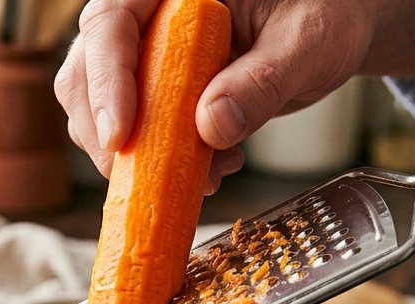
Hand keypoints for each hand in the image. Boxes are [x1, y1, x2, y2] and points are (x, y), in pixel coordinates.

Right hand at [53, 0, 377, 191]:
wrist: (328, 26)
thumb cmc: (323, 12)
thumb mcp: (309, 41)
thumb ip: (263, 79)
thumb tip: (211, 126)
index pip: (111, 22)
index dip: (107, 79)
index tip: (121, 134)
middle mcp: (144, 13)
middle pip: (86, 70)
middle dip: (106, 131)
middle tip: (141, 177)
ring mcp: (142, 53)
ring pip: (97, 107)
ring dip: (134, 154)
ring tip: (206, 171)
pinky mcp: (150, 90)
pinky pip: (130, 131)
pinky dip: (156, 163)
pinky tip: (211, 168)